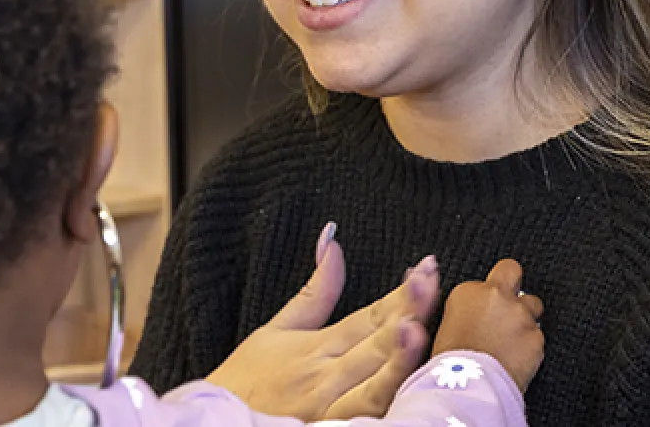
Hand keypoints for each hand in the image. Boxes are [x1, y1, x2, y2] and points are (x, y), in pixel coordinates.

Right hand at [206, 223, 441, 420]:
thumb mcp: (277, 328)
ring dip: (396, 358)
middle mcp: (326, 375)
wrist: (218, 423)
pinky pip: (364, 418)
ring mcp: (328, 408)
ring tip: (416, 330)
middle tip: (431, 282)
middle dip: (406, 311)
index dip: (400, 293)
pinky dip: (386, 403)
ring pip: (373, 384)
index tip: (428, 268)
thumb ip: (315, 291)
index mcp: (319, 345)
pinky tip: (411, 389)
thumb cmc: (247, 379)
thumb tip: (333, 241)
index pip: (369, 315)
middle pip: (375, 342)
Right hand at [432, 259, 544, 391]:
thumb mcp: (442, 331)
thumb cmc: (449, 365)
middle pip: (510, 270)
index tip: (480, 313)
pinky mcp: (537, 337)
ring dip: (526, 316)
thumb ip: (461, 312)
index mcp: (468, 292)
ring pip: (533, 303)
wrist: (469, 388)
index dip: (482, 298)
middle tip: (507, 301)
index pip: (480, 283)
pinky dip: (530, 345)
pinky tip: (517, 358)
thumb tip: (468, 311)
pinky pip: (538, 335)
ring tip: (512, 338)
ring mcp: (520, 314)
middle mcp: (496, 296)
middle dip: (511, 281)